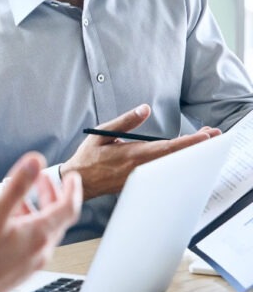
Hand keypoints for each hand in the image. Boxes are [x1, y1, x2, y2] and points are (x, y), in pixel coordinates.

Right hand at [0, 152, 81, 291]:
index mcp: (39, 234)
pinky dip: (27, 226)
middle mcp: (40, 250)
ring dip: (37, 210)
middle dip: (52, 195)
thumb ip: (17, 186)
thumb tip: (35, 161)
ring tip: (21, 197)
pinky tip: (8, 223)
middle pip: (57, 218)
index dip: (73, 188)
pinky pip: (32, 243)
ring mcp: (30, 262)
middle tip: (42, 179)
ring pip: (43, 231)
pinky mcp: (19, 270)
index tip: (72, 176)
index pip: (69, 207)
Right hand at [60, 104, 219, 199]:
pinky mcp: (140, 181)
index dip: (188, 143)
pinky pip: (162, 171)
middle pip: (174, 157)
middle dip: (196, 146)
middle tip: (213, 135)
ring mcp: (141, 177)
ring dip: (188, 153)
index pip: (166, 148)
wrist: (79, 182)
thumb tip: (144, 109)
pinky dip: (176, 161)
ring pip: (171, 165)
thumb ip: (125, 121)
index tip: (204, 136)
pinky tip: (184, 154)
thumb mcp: (102, 133)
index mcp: (131, 155)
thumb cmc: (88, 157)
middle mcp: (140, 168)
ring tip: (204, 140)